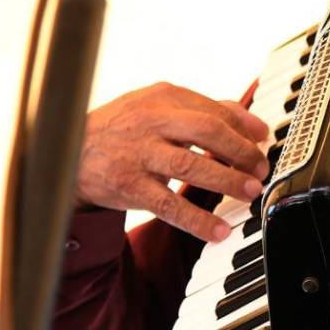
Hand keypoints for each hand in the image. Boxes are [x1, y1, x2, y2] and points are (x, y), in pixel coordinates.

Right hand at [76, 82, 269, 241]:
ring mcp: (139, 153)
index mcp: (163, 97)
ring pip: (191, 166)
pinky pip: (168, 205)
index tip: (263, 141)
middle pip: (207, 130)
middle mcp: (151, 121)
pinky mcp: (129, 186)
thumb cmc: (125, 127)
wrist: (66, 150)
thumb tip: (253, 124)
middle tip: (260, 169)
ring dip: (226, 180)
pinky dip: (196, 220)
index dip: (244, 126)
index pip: (214, 109)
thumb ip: (203, 110)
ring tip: (250, 193)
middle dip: (241, 150)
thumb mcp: (158, 106)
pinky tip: (218, 231)